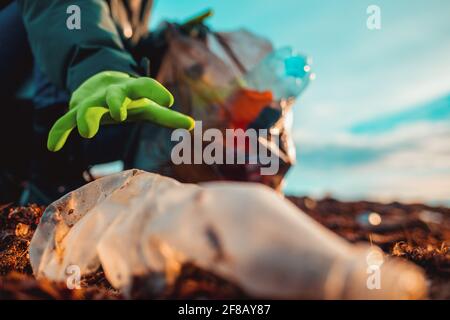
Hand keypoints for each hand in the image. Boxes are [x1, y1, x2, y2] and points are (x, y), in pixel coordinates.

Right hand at [47, 71, 194, 151]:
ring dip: (86, 117)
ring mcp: (94, 101)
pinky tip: (52, 147)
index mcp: (133, 91)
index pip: (146, 86)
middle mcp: (113, 94)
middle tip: (120, 115)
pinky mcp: (77, 110)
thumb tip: (192, 125)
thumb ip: (167, 117)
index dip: (157, 92)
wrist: (99, 82)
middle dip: (116, 102)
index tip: (170, 101)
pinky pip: (65, 121)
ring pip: (88, 107)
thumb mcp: (148, 107)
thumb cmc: (131, 100)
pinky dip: (59, 132)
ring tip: (86, 132)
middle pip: (115, 95)